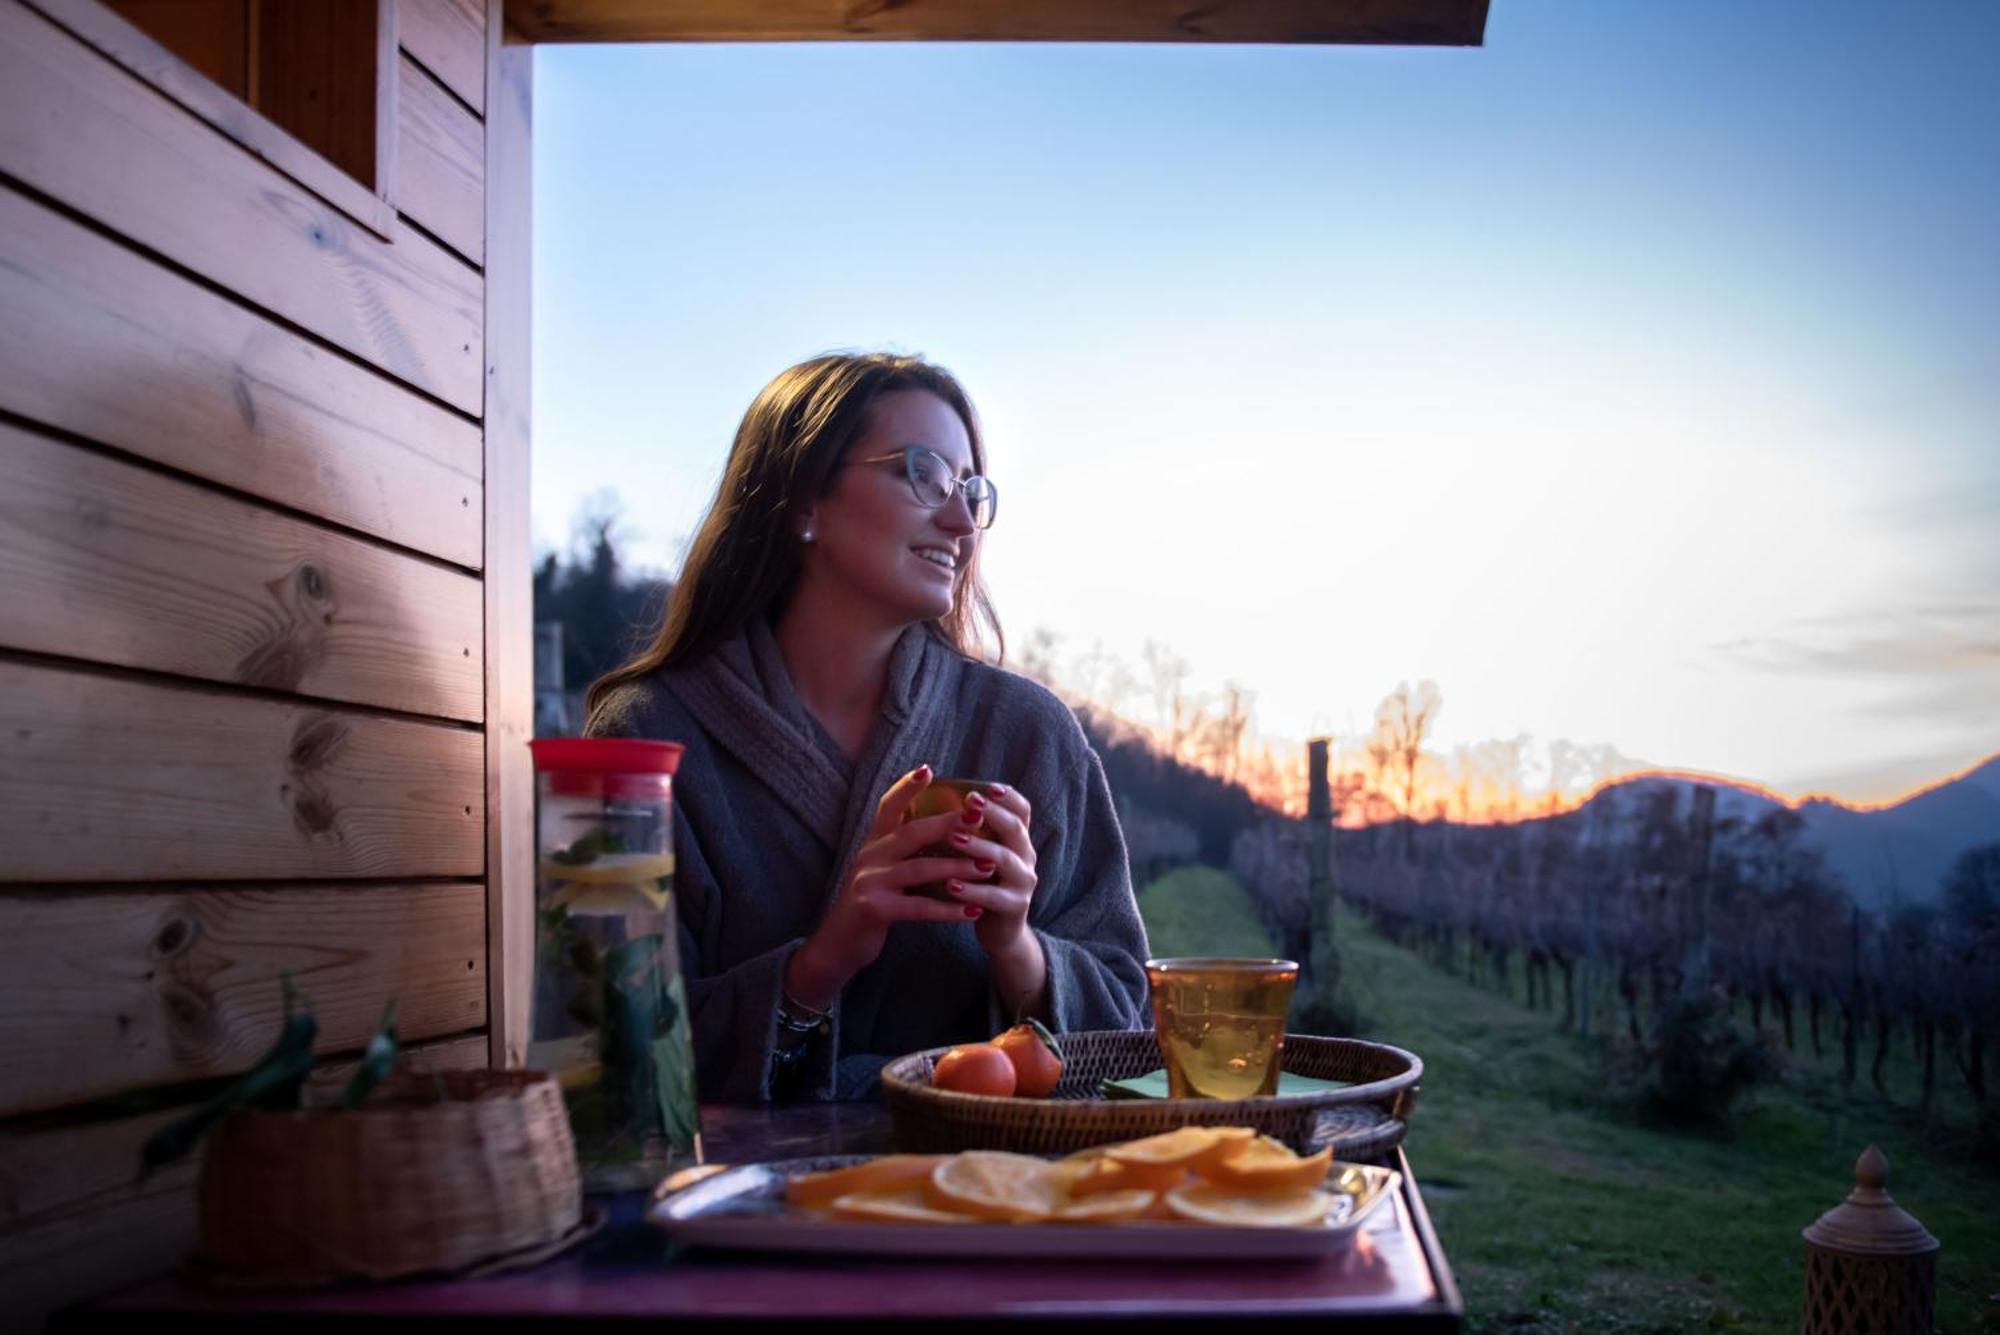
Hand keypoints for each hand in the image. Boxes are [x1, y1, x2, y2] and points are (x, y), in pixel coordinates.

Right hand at [785, 765, 991, 1009]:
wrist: (840, 944)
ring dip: (957, 867)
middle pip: (911, 832)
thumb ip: (903, 849)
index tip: (928, 770)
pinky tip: (972, 910)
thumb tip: (944, 828)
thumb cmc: (872, 902)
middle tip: (979, 817)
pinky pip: (918, 907)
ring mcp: (869, 882)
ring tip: (989, 867)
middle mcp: (869, 856)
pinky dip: (948, 909)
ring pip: (919, 869)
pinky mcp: (874, 909)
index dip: (906, 788)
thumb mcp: (882, 869)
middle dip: (947, 823)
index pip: (887, 807)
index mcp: (873, 843)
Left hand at [941, 783, 1038, 956]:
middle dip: (993, 813)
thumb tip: (940, 798)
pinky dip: (972, 889)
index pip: (1022, 810)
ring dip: (979, 847)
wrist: (1000, 932)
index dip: (1008, 797)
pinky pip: (994, 896)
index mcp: (1018, 840)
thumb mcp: (983, 855)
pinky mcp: (1014, 907)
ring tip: (954, 838)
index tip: (987, 787)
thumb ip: (974, 831)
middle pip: (1015, 829)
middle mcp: (1027, 857)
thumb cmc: (983, 885)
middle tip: (969, 803)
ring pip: (1005, 860)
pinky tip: (951, 884)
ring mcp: (1023, 882)